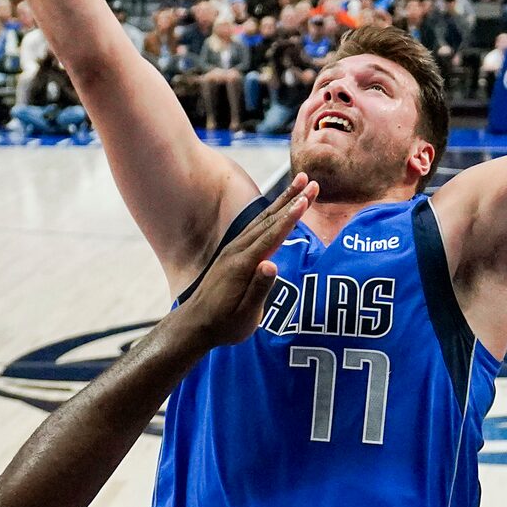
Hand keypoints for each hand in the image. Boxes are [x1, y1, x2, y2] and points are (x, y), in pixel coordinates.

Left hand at [183, 175, 316, 344]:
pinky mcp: (234, 253)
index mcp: (243, 265)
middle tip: (311, 180)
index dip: (290, 217)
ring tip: (300, 184)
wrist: (195, 325)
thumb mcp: (245, 315)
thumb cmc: (224, 325)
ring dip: (283, 200)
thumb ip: (258, 290)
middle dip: (292, 199)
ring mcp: (234, 250)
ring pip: (263, 219)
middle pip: (269, 220)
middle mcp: (237, 251)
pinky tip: (280, 207)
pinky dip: (272, 213)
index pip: (272, 236)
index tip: (305, 199)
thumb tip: (272, 265)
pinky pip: (257, 226)